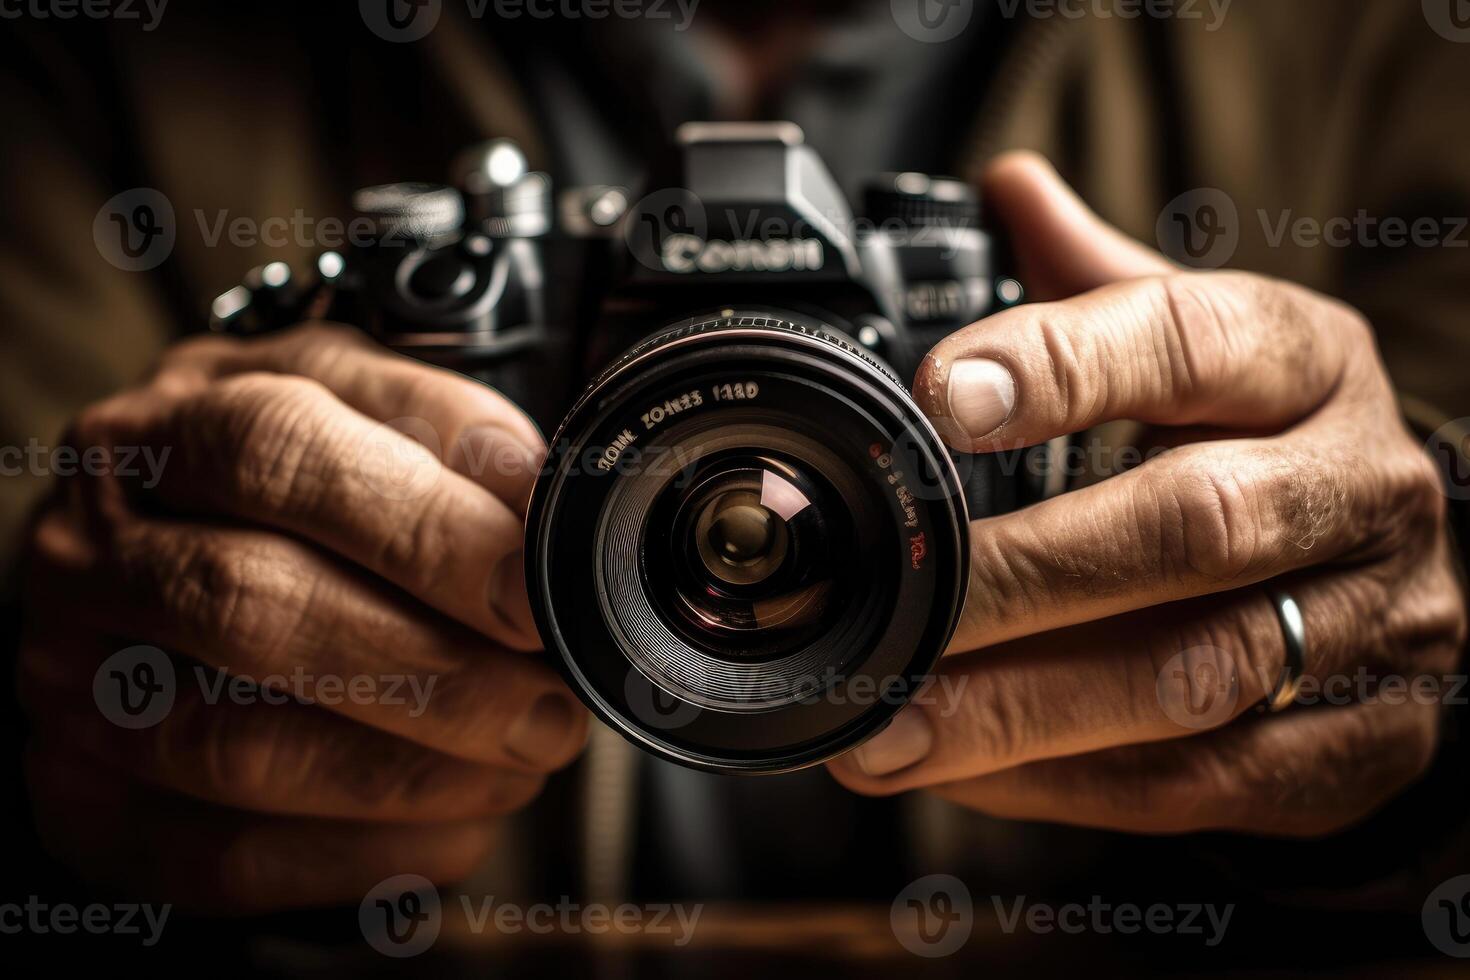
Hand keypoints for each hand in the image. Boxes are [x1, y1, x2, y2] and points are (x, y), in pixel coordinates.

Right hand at [18, 323, 587, 911]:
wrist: (170, 560)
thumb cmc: (298, 482)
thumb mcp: (367, 411)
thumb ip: (447, 436)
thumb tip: (542, 500)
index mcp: (173, 422)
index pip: (278, 453)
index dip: (420, 527)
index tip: (530, 591)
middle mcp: (93, 549)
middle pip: (247, 607)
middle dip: (430, 670)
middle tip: (548, 705)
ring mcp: (75, 684)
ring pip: (233, 748)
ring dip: (412, 772)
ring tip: (523, 759)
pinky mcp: (90, 805)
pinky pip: (227, 857)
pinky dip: (366, 853)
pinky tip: (458, 823)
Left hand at [829, 154, 1466, 834]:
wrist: (1387, 556)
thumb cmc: (1253, 435)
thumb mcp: (1195, 340)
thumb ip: (1094, 282)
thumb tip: (1005, 187)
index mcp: (1305, 359)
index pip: (1190, 339)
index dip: (1061, 366)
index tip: (935, 396)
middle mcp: (1360, 482)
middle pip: (1193, 526)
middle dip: (1022, 577)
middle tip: (894, 609)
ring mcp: (1383, 620)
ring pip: (1197, 673)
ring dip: (1025, 710)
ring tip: (890, 727)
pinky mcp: (1370, 737)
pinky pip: (1213, 780)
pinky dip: (1075, 784)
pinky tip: (966, 776)